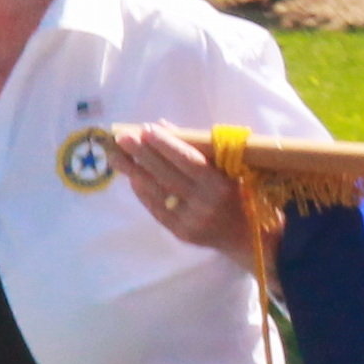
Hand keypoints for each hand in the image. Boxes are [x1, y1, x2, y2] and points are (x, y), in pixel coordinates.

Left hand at [106, 124, 253, 253]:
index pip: (187, 160)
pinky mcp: (180, 232)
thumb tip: (163, 127)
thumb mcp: (227, 169)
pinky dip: (142, 191)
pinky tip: (132, 177)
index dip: (165, 144)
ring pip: (156, 191)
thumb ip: (197, 148)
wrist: (247, 236)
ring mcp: (190, 220)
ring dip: (134, 172)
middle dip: (142, 154)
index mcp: (220, 184)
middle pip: (166, 175)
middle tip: (121, 137)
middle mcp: (204, 203)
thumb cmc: (240, 195)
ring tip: (116, 156)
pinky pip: (155, 208)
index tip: (146, 129)